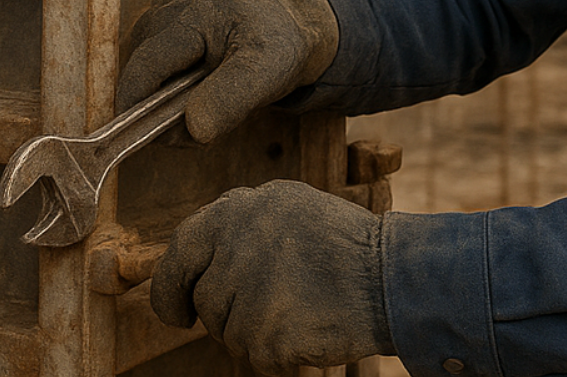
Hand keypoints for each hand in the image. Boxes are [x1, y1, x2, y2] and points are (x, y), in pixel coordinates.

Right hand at [116, 0, 338, 143]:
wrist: (286, 16)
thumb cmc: (277, 41)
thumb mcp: (266, 72)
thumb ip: (230, 99)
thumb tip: (193, 129)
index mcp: (191, 12)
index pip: (145, 67)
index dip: (138, 106)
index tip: (151, 138)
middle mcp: (167, 7)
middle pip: (140, 73)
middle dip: (161, 107)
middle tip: (202, 124)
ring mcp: (160, 13)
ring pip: (143, 72)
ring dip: (166, 98)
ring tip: (208, 102)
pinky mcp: (160, 25)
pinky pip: (152, 66)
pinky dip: (170, 86)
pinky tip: (199, 88)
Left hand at [151, 180, 393, 374]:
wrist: (394, 277)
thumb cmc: (348, 247)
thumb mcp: (291, 211)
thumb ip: (243, 228)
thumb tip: (201, 262)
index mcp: (241, 209)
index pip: (183, 248)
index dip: (171, 284)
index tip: (175, 309)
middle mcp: (237, 243)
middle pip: (205, 297)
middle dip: (222, 314)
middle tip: (252, 318)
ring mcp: (249, 289)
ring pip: (227, 331)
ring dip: (255, 333)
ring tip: (300, 310)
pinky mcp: (264, 332)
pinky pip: (255, 357)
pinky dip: (279, 354)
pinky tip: (309, 329)